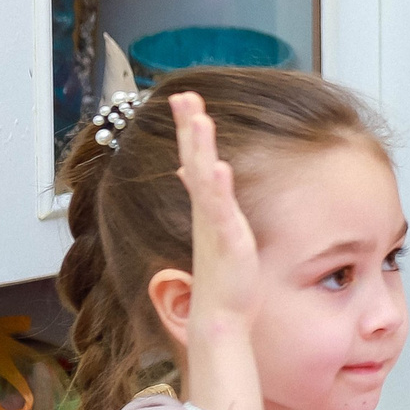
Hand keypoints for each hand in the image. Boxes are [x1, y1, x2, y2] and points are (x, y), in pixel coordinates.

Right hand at [172, 92, 265, 325]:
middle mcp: (205, 211)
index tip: (185, 99)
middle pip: (193, 159)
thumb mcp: (215, 227)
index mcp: (205, 206)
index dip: (189, 129)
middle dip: (188, 126)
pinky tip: (218, 167)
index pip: (193, 159)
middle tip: (183, 95)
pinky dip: (217, 188)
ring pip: (204, 178)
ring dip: (200, 148)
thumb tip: (191, 172)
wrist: (219, 314)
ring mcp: (213, 224)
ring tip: (199, 119)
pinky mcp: (226, 240)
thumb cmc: (222, 275)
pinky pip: (220, 210)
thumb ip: (206, 198)